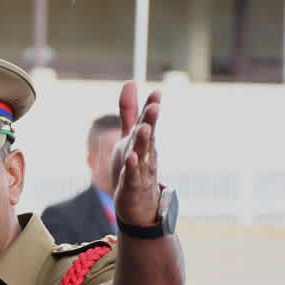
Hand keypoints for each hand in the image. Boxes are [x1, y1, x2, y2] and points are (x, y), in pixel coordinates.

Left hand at [112, 81, 162, 226]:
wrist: (138, 203)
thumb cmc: (134, 165)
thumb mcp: (129, 135)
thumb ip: (129, 111)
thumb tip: (131, 82)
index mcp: (144, 140)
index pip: (148, 121)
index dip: (151, 107)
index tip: (156, 92)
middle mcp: (145, 153)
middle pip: (148, 135)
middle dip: (150, 121)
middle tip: (154, 106)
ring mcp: (140, 170)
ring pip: (142, 154)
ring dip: (143, 142)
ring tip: (144, 128)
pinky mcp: (132, 186)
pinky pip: (133, 176)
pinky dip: (132, 167)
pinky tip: (130, 157)